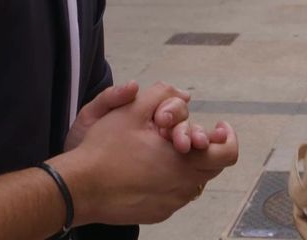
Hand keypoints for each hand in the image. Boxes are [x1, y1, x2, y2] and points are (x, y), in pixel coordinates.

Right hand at [52, 83, 239, 225]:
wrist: (78, 188)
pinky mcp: (158, 213)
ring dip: (188, 164)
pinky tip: (151, 169)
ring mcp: (171, 202)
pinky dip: (171, 180)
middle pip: (213, 168)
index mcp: (185, 160)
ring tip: (165, 149)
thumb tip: (184, 95)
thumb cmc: (104, 149)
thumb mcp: (131, 111)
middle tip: (187, 135)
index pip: (227, 154)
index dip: (228, 138)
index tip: (218, 126)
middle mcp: (183, 186)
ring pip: (194, 181)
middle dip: (206, 148)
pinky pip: (175, 194)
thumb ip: (162, 95)